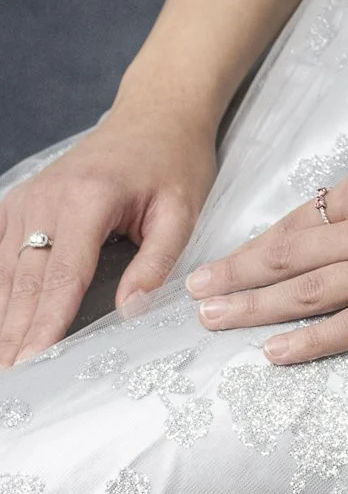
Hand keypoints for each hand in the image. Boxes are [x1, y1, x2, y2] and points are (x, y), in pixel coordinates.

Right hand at [0, 93, 218, 365]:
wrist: (155, 112)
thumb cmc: (173, 159)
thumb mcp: (183, 207)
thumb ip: (157, 261)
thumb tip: (129, 313)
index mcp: (89, 198)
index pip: (63, 277)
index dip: (45, 327)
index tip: (30, 365)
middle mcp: (46, 198)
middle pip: (25, 283)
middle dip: (14, 337)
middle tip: (11, 381)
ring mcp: (26, 198)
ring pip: (3, 273)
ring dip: (2, 321)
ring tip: (5, 363)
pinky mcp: (18, 201)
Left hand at [185, 121, 347, 364]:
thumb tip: (340, 222)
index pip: (298, 220)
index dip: (257, 246)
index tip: (225, 263)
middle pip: (287, 255)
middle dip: (236, 276)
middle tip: (193, 296)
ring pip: (308, 291)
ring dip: (254, 308)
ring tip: (212, 323)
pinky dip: (309, 340)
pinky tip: (275, 353)